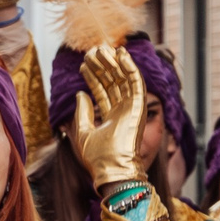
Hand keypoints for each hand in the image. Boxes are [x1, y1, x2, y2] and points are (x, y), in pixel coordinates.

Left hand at [69, 45, 148, 190]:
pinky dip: (130, 68)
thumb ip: (82, 113)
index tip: (83, 64)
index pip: (102, 91)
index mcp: (111, 117)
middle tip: (91, 51)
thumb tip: (80, 94)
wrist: (110, 171)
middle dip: (102, 66)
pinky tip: (121, 54)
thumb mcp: (82, 132)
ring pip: (123, 80)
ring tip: (101, 49)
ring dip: (113, 63)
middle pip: (112, 82)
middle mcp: (123, 111)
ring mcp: (132, 108)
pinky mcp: (139, 107)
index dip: (93, 77)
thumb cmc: (97, 158)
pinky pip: (136, 83)